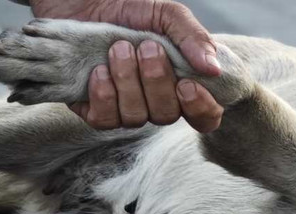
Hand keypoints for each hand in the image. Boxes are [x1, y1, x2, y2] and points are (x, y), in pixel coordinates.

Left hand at [29, 0, 222, 131]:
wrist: (80, 1)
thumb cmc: (128, 8)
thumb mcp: (166, 14)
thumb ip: (193, 38)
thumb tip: (214, 69)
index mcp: (180, 83)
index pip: (204, 117)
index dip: (201, 109)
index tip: (187, 85)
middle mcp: (155, 102)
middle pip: (167, 115)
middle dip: (156, 81)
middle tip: (146, 47)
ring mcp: (124, 108)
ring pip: (136, 118)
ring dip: (128, 81)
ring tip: (118, 49)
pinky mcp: (94, 110)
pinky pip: (105, 120)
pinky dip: (104, 94)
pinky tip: (98, 70)